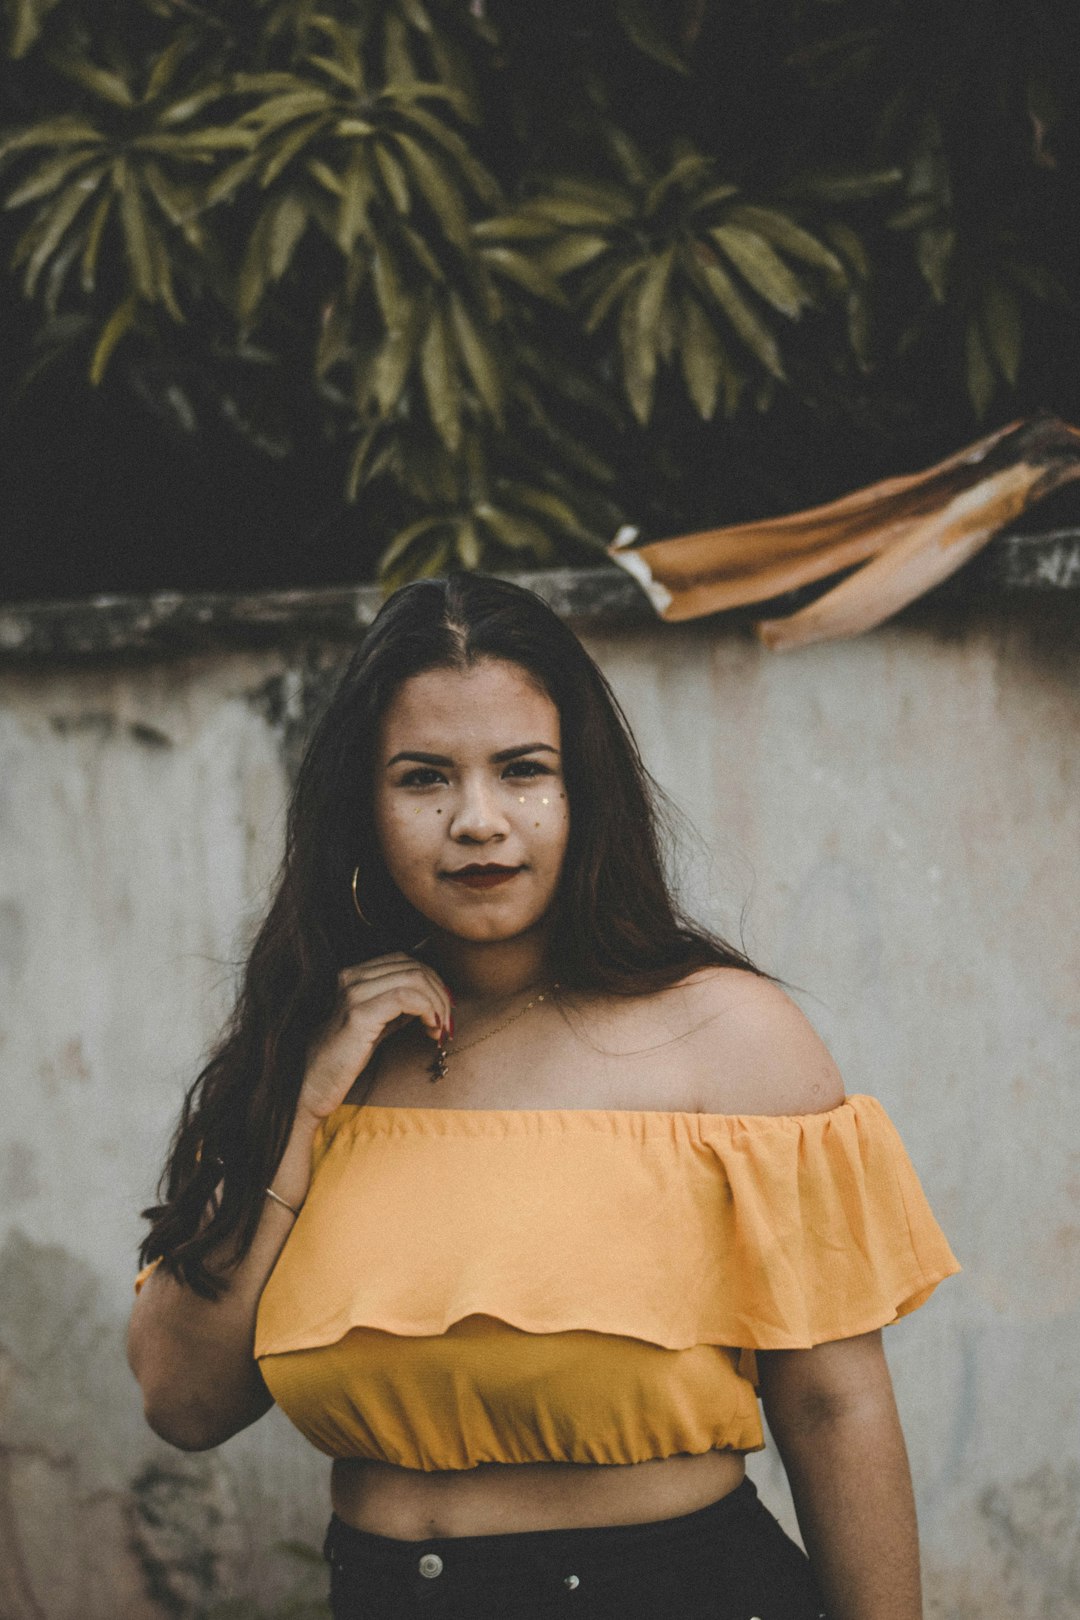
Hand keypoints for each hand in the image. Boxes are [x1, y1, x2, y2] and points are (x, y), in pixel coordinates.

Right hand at [296, 953, 452, 1121]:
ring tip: (440, 1030)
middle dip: (440, 993)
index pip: (406, 961)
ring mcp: (354, 993)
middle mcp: (352, 977)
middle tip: (447, 1023)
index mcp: (354, 974)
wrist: (312, 1085)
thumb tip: (434, 996)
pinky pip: (406, 999)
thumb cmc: (345, 1058)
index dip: (433, 981)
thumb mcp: (377, 1024)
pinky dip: (428, 1011)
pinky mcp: (359, 1015)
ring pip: (415, 979)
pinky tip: (431, 1031)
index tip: (444, 1008)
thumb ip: (398, 1006)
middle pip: (414, 967)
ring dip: (438, 1004)